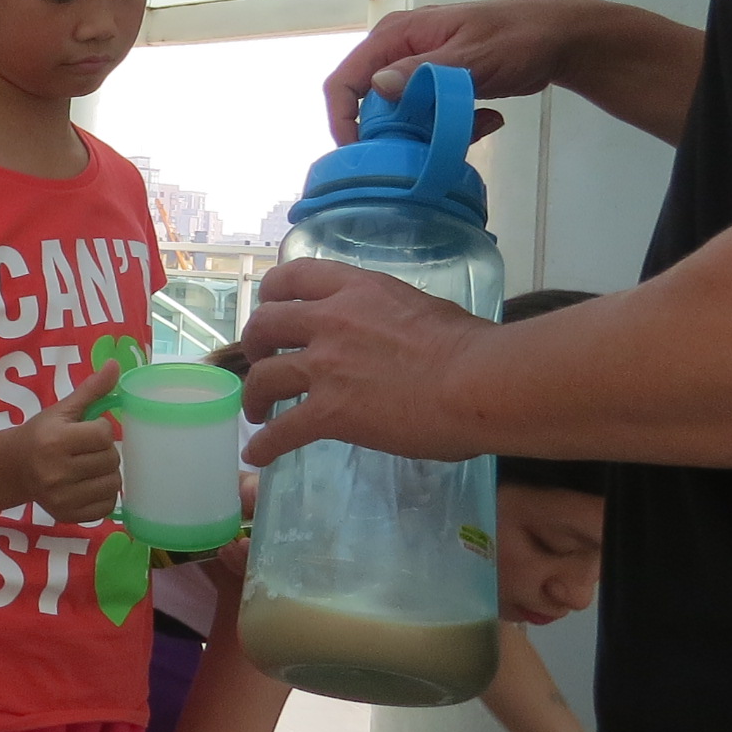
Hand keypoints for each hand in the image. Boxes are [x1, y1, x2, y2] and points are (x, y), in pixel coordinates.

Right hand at [0, 362, 122, 524]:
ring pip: (113, 485)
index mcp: (55, 440)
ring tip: (93, 468)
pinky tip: (90, 486)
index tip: (89, 430)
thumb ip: (91, 390)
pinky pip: (106, 508)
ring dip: (109, 474)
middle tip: (91, 450)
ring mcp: (61, 497)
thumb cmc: (42, 434)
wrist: (14, 467)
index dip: (102, 430)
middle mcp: (57, 471)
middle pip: (111, 460)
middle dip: (106, 452)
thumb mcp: (62, 409)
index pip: (104, 434)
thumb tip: (116, 365)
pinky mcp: (67, 516)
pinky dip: (105, 496)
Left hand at [240, 259, 492, 466]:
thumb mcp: (422, 308)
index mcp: (357, 290)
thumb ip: (392, 316)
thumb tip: (395, 337)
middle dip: (254, 343)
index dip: (273, 293)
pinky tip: (258, 455)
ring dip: (254, 395)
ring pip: (264, 377)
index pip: (294, 276)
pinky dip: (265, 445)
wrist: (478, 382)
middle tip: (260, 360)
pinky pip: (283, 431)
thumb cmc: (471, 346)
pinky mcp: (330, 413)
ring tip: (257, 412)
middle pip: (266, 324)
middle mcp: (330, 321)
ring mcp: (325, 367)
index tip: (270, 307)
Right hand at [322, 0, 608, 142]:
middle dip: (392, 132)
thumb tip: (377, 87)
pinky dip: (452, 126)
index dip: (343, 119)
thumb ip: (424, 72)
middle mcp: (398, 50)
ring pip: (401, 114)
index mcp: (396, 36)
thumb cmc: (517, 38)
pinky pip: (428, 114)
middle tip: (423, 150)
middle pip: (368, 102)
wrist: (559, 36)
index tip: (362, 154)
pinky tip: (487, 121)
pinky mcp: (438, 84)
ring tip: (466, 134)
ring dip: (428, 132)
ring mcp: (418, 67)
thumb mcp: (471, 57)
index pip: (345, 80)